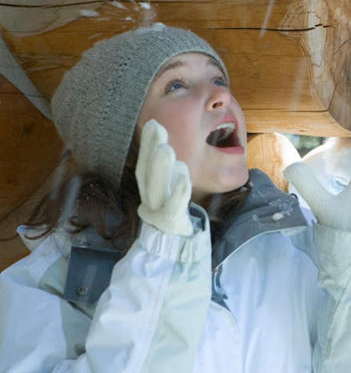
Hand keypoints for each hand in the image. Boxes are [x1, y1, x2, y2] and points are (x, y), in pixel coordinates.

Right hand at [136, 119, 193, 236]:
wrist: (172, 251)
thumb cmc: (172, 213)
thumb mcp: (169, 188)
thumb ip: (168, 168)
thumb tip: (166, 138)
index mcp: (149, 189)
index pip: (145, 164)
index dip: (146, 143)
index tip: (153, 122)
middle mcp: (150, 199)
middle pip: (147, 173)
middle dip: (150, 149)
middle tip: (156, 126)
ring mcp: (159, 212)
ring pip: (157, 188)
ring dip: (161, 168)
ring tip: (166, 149)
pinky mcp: (171, 225)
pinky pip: (174, 208)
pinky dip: (178, 194)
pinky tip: (184, 180)